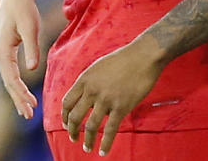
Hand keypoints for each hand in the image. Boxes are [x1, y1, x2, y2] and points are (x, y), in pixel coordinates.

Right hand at [0, 0, 42, 118]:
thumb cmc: (23, 8)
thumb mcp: (29, 26)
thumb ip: (32, 47)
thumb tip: (32, 69)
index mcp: (3, 50)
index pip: (11, 78)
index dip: (21, 93)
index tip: (31, 106)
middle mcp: (0, 53)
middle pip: (8, 82)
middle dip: (18, 99)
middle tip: (29, 115)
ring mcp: (4, 52)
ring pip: (9, 78)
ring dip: (17, 94)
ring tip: (28, 109)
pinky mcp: (9, 49)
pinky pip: (11, 72)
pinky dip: (18, 84)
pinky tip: (24, 91)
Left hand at [60, 39, 163, 155]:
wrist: (143, 56)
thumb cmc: (123, 59)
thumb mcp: (99, 67)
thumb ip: (90, 82)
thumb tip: (85, 98)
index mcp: (85, 79)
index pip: (67, 102)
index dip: (64, 116)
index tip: (66, 124)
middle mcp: (92, 90)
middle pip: (75, 116)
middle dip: (72, 131)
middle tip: (73, 138)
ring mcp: (106, 99)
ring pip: (91, 126)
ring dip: (87, 140)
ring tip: (87, 148)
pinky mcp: (121, 107)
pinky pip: (110, 130)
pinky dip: (105, 144)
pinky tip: (103, 152)